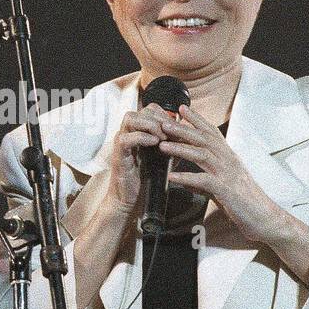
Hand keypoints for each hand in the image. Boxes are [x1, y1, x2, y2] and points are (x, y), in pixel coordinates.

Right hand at [103, 102, 174, 217]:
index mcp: (139, 131)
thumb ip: (174, 144)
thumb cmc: (147, 177)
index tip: (178, 127)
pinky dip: (141, 137)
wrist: (133, 198)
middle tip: (172, 131)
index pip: (151, 109)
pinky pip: (125, 138)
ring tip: (162, 136)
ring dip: (149, 124)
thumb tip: (190, 134)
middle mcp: (129, 132)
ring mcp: (122, 142)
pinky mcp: (118, 154)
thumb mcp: (164, 157)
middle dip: (159, 118)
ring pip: (130, 118)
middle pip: (141, 110)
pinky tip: (154, 143)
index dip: (165, 115)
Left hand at [157, 104, 290, 244]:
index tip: (182, 109)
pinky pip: (204, 181)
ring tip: (162, 145)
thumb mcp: (224, 187)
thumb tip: (186, 181)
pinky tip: (172, 177)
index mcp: (229, 157)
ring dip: (181, 148)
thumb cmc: (246, 202)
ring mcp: (228, 174)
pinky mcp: (226, 190)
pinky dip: (186, 178)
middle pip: (204, 139)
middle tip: (164, 123)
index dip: (197, 119)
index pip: (212, 133)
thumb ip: (206, 181)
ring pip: (202, 155)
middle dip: (183, 129)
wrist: (266, 218)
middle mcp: (229, 161)